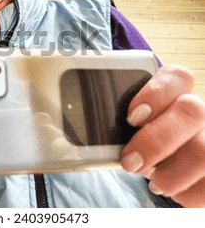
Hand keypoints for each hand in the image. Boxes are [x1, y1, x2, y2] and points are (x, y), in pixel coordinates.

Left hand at [121, 65, 204, 206]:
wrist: (160, 156)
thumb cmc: (138, 135)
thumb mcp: (124, 123)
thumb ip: (112, 117)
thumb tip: (76, 128)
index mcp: (175, 91)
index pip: (177, 77)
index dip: (156, 93)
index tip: (131, 116)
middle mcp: (197, 111)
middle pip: (192, 111)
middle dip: (157, 140)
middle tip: (130, 161)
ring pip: (204, 151)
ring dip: (173, 173)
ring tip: (153, 182)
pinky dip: (187, 193)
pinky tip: (171, 190)